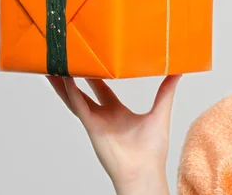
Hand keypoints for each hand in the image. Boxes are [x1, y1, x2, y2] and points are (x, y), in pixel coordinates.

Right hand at [46, 74, 181, 191]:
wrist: (145, 171)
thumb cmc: (153, 150)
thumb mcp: (161, 112)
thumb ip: (166, 91)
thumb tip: (178, 71)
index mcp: (118, 112)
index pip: (103, 90)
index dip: (96, 76)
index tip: (91, 61)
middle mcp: (104, 116)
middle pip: (84, 92)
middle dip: (75, 77)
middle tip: (67, 60)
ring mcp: (96, 122)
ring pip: (75, 99)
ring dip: (64, 84)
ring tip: (53, 68)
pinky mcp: (93, 127)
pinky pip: (80, 108)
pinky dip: (72, 95)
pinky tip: (66, 81)